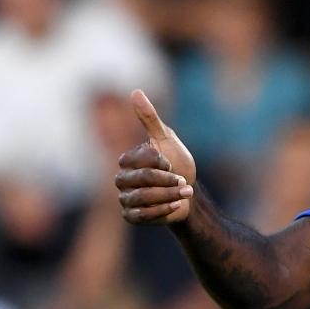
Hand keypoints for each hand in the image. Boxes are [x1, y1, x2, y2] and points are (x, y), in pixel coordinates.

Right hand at [115, 90, 196, 223]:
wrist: (188, 194)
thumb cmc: (177, 163)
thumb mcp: (166, 139)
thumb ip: (149, 118)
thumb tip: (135, 92)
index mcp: (127, 160)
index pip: (141, 159)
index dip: (162, 161)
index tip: (172, 163)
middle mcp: (121, 179)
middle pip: (142, 180)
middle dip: (168, 180)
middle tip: (182, 180)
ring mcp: (125, 199)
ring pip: (143, 198)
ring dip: (169, 195)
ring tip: (185, 192)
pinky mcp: (131, 216)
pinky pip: (143, 215)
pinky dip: (163, 210)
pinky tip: (176, 205)